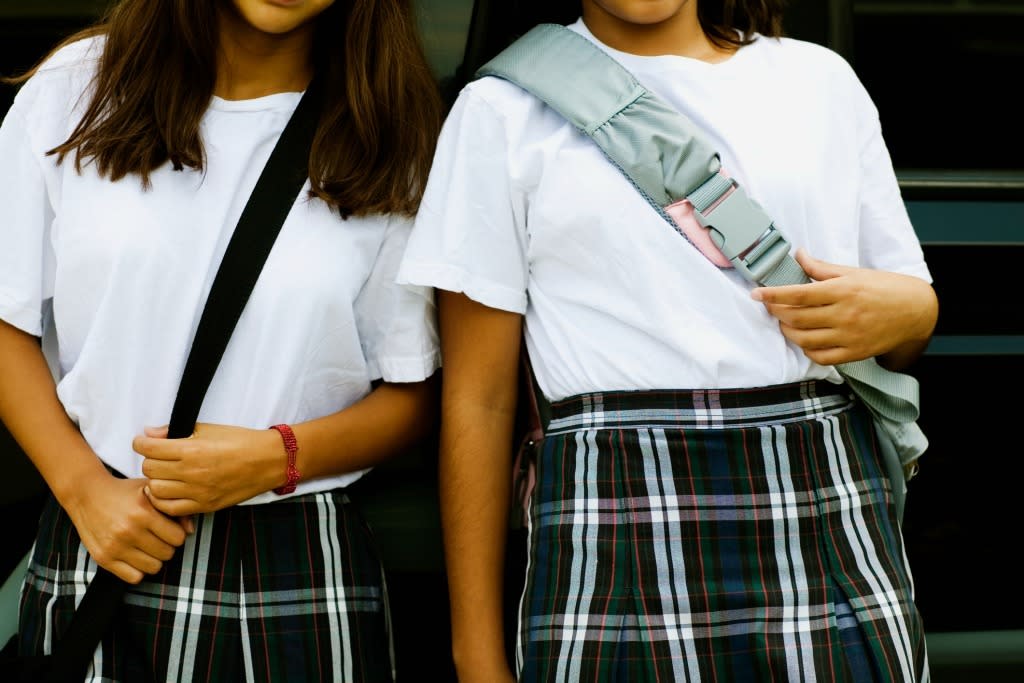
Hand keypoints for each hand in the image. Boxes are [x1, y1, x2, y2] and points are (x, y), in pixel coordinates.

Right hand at [63, 472, 188, 583]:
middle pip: (167, 554)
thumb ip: (174, 508)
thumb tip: (190, 531)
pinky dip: (138, 570)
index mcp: (143, 513)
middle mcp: (129, 531)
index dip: (177, 534)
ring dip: (154, 559)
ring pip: (153, 568)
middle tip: (158, 538)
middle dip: (167, 546)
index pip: (178, 538)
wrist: (86, 494)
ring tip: (147, 547)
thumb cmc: (124, 492)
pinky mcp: (103, 559)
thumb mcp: (150, 490)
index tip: (169, 529)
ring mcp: (115, 547)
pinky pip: (134, 578)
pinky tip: (135, 556)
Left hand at [135, 423, 282, 515]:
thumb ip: (175, 431)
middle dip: (150, 460)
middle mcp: (191, 472)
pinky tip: (167, 491)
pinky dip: (162, 500)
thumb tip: (150, 433)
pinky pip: (170, 508)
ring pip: (155, 490)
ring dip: (155, 480)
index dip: (140, 443)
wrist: (268, 460)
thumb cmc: (241, 441)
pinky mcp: (204, 505)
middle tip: (158, 456)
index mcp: (191, 450)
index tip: (143, 442)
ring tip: (164, 474)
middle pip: (149, 469)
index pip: (148, 448)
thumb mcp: (208, 428)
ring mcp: (197, 492)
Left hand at [751, 249, 936, 366]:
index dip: (773, 295)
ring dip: (787, 331)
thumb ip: (822, 268)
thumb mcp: (853, 272)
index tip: (756, 294)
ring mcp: (849, 336)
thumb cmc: (884, 288)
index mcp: (843, 291)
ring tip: (784, 321)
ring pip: (804, 339)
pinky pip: (820, 357)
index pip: (798, 294)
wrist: (916, 312)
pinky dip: (806, 349)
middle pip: (796, 317)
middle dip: (776, 312)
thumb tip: (799, 254)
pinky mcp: (854, 353)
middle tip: (770, 305)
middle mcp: (844, 314)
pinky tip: (804, 339)